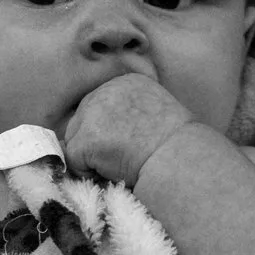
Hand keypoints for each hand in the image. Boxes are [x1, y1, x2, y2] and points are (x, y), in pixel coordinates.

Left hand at [63, 74, 201, 184]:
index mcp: (125, 82)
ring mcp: (93, 114)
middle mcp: (105, 91)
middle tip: (124, 157)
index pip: (98, 106)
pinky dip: (89, 172)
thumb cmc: (177, 145)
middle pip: (81, 121)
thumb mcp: (156, 112)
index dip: (108, 130)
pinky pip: (74, 161)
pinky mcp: (87, 139)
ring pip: (75, 140)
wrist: (180, 158)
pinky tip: (113, 170)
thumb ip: (129, 112)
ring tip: (120, 162)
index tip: (130, 144)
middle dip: (95, 143)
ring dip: (92, 157)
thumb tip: (109, 131)